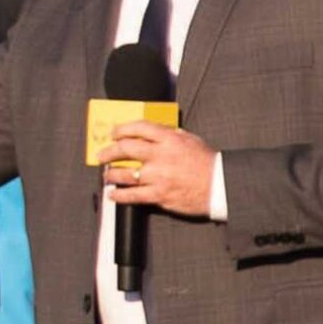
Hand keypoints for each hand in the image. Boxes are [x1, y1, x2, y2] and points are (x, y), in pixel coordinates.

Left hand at [100, 123, 216, 217]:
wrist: (219, 186)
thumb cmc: (208, 163)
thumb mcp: (190, 140)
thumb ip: (171, 134)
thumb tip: (153, 133)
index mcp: (169, 139)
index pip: (139, 128)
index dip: (122, 129)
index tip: (114, 133)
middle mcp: (161, 156)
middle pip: (126, 149)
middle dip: (109, 151)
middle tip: (103, 155)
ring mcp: (158, 176)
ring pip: (124, 174)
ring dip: (111, 174)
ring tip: (107, 175)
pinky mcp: (158, 195)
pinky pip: (132, 195)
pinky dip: (119, 195)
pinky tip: (112, 195)